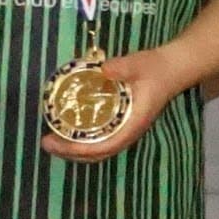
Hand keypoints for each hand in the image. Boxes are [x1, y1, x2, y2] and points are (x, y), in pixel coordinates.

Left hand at [40, 47, 187, 163]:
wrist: (172, 69)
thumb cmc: (156, 69)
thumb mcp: (138, 64)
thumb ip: (122, 67)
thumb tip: (102, 69)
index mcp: (133, 123)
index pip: (106, 145)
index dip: (81, 148)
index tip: (58, 143)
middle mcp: (129, 132)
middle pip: (98, 154)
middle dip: (71, 153)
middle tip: (46, 142)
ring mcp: (126, 131)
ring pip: (99, 150)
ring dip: (75, 151)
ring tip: (53, 142)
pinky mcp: (122, 125)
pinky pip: (101, 141)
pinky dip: (83, 143)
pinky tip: (69, 133)